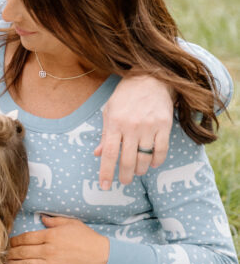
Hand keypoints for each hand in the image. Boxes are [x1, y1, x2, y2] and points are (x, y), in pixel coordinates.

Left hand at [7, 215, 108, 263]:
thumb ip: (54, 220)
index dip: (15, 240)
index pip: (26, 238)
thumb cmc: (86, 237)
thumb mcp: (71, 223)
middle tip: (3, 254)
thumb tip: (42, 218)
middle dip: (11, 253)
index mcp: (50, 236)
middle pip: (23, 252)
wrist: (100, 255)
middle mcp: (48, 250)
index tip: (9, 242)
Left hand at [95, 73, 172, 187]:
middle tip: (124, 181)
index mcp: (114, 122)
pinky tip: (153, 163)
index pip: (109, 153)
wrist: (150, 77)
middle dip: (124, 175)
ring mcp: (149, 126)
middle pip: (127, 160)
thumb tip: (97, 154)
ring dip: (140, 169)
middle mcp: (131, 126)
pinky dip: (157, 160)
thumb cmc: (126, 95)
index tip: (104, 186)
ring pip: (144, 158)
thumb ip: (105, 134)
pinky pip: (161, 150)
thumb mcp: (110, 111)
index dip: (106, 172)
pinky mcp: (164, 125)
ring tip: (137, 171)